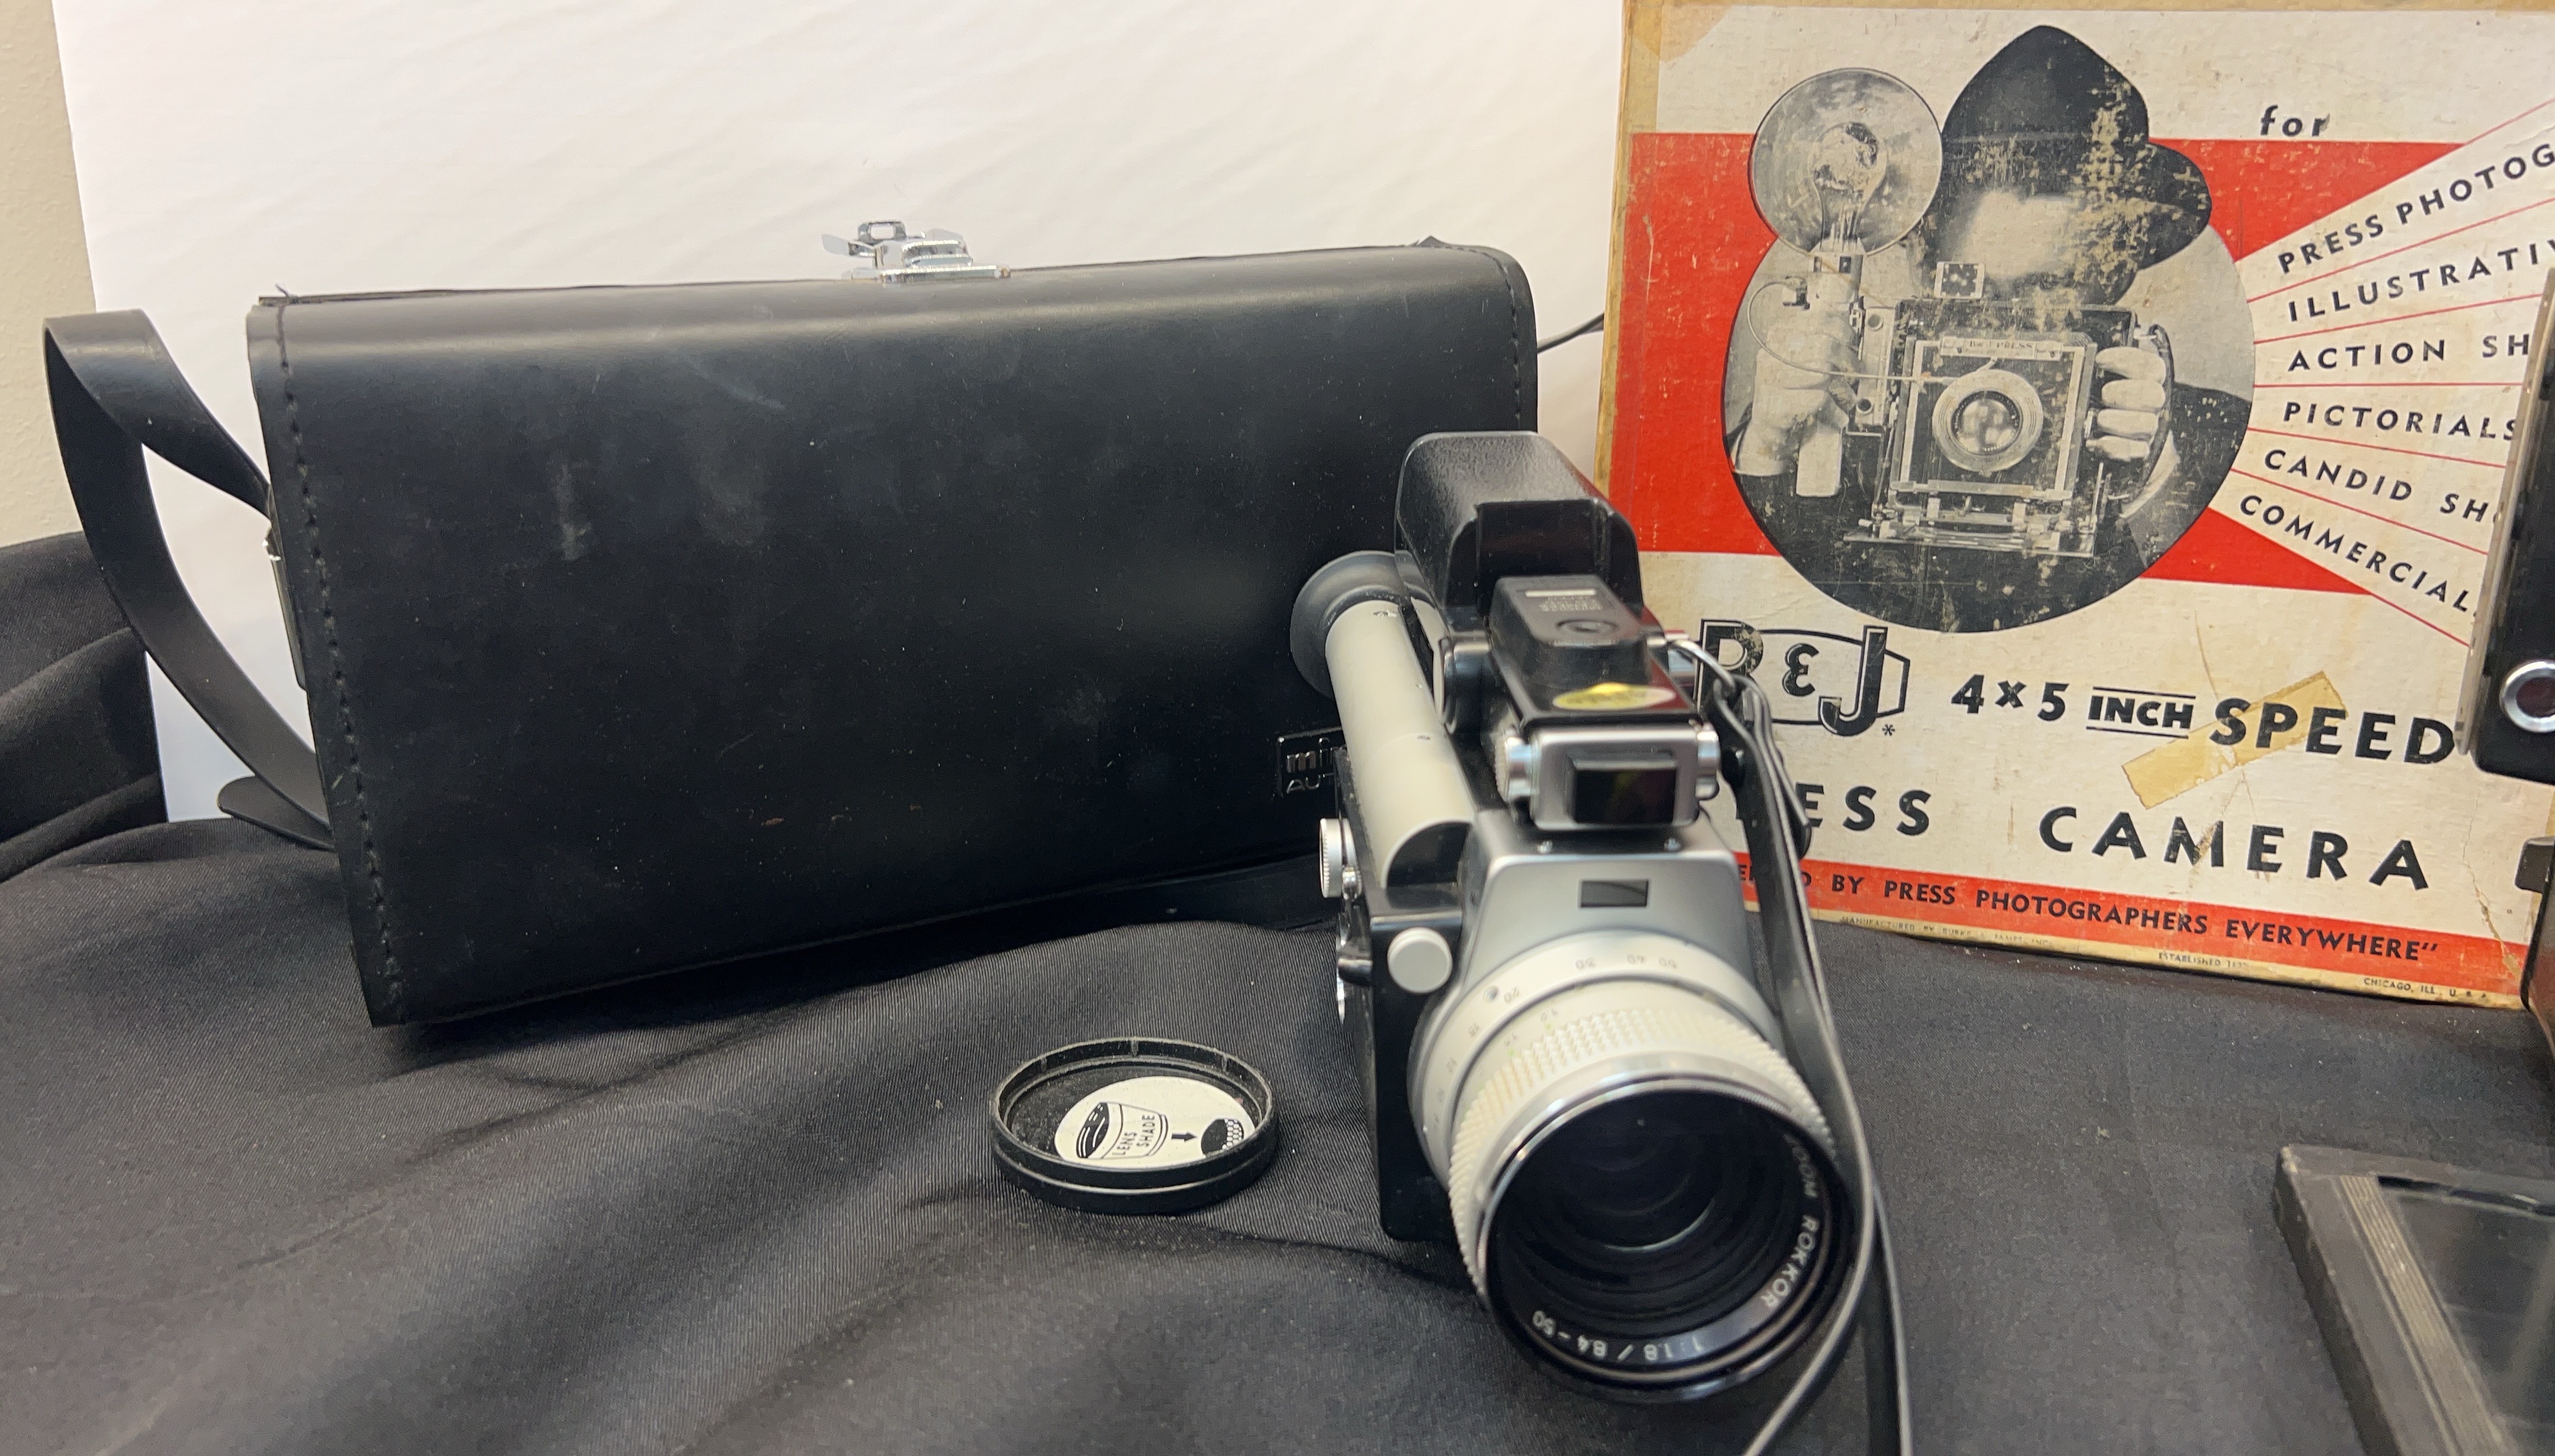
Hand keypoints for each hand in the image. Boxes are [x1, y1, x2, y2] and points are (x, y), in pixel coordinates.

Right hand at [1735, 282, 1855, 477]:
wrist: (1770, 429)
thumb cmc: (1792, 393)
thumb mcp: (1805, 359)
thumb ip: (1826, 342)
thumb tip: (1856, 339)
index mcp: (1779, 335)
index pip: (1821, 319)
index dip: (1846, 332)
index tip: (1853, 344)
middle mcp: (1771, 355)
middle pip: (1825, 347)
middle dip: (1849, 363)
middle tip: (1856, 374)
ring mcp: (1769, 382)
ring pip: (1823, 374)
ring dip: (1844, 390)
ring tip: (1845, 398)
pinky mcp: (1775, 408)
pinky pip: (1818, 401)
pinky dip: (1835, 411)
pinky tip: (1836, 415)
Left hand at [2088, 343, 2167, 465]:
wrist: (2108, 438)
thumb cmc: (2098, 402)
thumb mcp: (2096, 382)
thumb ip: (2093, 370)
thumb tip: (2080, 363)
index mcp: (2145, 382)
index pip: (2151, 367)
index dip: (2127, 360)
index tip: (2100, 360)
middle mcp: (2150, 405)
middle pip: (2154, 396)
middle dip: (2126, 393)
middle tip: (2105, 394)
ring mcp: (2147, 430)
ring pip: (2148, 424)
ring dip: (2121, 421)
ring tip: (2101, 419)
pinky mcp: (2139, 452)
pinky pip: (2136, 452)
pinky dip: (2116, 447)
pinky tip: (2098, 443)